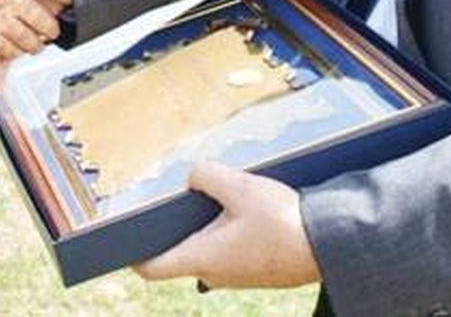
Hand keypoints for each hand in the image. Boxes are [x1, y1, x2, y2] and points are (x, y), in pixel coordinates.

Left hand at [133, 161, 319, 289]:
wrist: (328, 245)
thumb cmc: (282, 221)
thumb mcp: (240, 186)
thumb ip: (207, 175)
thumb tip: (191, 176)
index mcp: (202, 257)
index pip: (152, 268)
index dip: (133, 253)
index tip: (123, 238)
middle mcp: (215, 273)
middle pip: (180, 253)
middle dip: (175, 227)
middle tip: (177, 199)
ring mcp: (237, 276)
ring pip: (207, 250)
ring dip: (205, 226)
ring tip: (215, 196)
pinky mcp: (256, 270)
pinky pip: (230, 251)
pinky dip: (227, 231)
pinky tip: (243, 208)